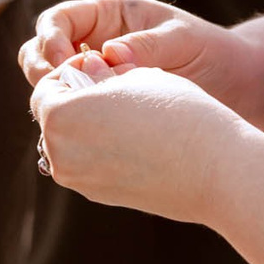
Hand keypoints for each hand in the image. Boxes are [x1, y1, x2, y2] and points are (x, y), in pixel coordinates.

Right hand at [22, 0, 263, 131]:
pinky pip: (74, 117)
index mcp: (108, 18)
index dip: (50, 39)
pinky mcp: (104, 111)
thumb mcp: (184, 40)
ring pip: (52, 88)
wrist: (240, 90)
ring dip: (55, 101)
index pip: (58, 21)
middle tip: (60, 92)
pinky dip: (72, 125)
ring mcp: (96, 80)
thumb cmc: (215, 52)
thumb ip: (148, 45)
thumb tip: (110, 54)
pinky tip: (86, 138)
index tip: (65, 62)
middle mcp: (94, 46)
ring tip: (76, 116)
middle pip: (40, 53)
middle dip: (42, 71)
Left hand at [32, 56, 250, 220]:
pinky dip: (103, 149)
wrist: (217, 170)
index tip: (102, 66)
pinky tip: (137, 139)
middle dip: (77, 99)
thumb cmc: (177, 113)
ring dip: (89, 124)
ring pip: (71, 142)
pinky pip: (90, 163)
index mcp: (59, 117)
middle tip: (115, 87)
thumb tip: (83, 68)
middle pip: (55, 117)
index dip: (72, 71)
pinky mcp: (100, 196)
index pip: (46, 86)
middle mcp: (59, 154)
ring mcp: (79, 180)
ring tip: (129, 112)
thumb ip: (99, 72)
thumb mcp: (135, 76)